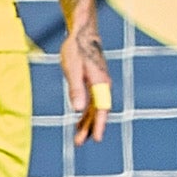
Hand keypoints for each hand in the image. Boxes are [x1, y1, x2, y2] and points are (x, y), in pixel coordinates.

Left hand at [60, 25, 112, 144]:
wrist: (83, 34)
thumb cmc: (76, 49)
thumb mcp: (72, 69)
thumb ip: (76, 89)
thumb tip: (77, 110)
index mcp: (100, 83)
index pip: (102, 108)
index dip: (99, 124)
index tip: (97, 138)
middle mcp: (103, 86)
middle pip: (99, 112)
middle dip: (90, 128)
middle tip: (79, 143)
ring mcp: (99, 86)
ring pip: (95, 109)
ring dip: (87, 124)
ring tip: (78, 139)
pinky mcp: (93, 84)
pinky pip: (91, 103)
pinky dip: (86, 114)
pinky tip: (79, 123)